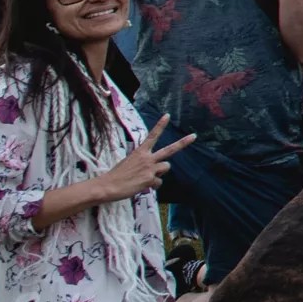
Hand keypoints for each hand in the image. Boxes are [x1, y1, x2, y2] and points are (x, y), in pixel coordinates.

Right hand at [77, 115, 194, 208]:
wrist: (108, 186)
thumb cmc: (117, 175)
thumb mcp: (129, 163)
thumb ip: (144, 162)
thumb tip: (154, 170)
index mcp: (140, 152)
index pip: (152, 136)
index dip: (160, 125)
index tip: (167, 115)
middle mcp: (147, 158)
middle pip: (169, 150)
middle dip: (183, 143)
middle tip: (194, 136)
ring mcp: (150, 168)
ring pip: (166, 167)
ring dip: (160, 172)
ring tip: (146, 177)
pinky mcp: (150, 179)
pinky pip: (158, 182)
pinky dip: (152, 185)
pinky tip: (141, 186)